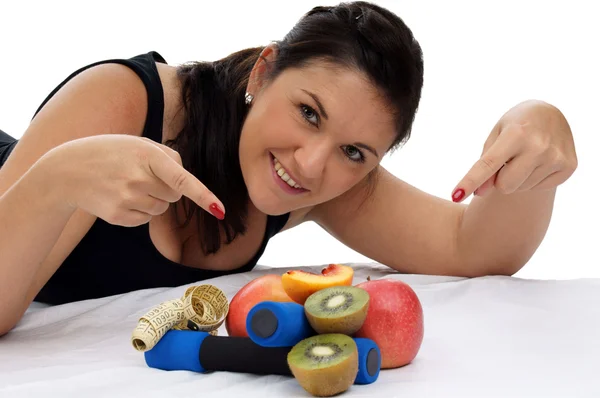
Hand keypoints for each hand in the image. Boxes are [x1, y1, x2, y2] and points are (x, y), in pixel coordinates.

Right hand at [43, 134, 225, 225]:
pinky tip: (120, 197)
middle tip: (140, 175)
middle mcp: (138, 179)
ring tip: (128, 185)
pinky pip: (146, 219)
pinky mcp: (118, 217)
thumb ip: (168, 158)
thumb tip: (188, 184)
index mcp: (147, 155)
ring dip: (152, 199)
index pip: (182, 179)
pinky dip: (139, 210)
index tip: (219, 210)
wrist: (68, 170)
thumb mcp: (139, 143)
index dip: (203, 195)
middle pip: (175, 195)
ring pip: (162, 208)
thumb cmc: (111, 153)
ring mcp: (127, 199)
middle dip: (166, 187)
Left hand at [451, 100, 577, 201]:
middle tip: (508, 160)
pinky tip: (539, 160)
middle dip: (499, 179)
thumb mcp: (496, 136)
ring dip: (517, 177)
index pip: (488, 164)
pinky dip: (533, 178)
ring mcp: (556, 157)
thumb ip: (485, 164)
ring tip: (525, 156)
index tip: (454, 196)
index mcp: (517, 134)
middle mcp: (539, 146)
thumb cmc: (516, 125)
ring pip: (520, 188)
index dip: (470, 181)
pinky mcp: (568, 167)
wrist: (552, 114)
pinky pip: (538, 187)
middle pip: (504, 186)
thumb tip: (480, 193)